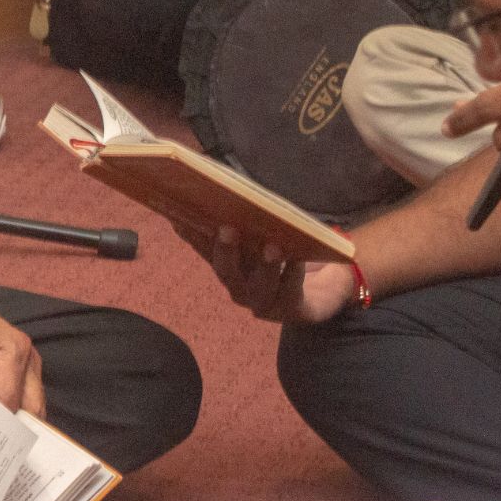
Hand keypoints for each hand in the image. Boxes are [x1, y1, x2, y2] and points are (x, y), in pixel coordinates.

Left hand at [0, 280, 44, 427]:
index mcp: (14, 350)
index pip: (10, 398)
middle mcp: (30, 359)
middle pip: (30, 406)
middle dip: (13, 428)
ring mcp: (31, 368)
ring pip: (32, 407)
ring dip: (15, 422)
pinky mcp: (27, 375)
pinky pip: (25, 401)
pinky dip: (13, 414)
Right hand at [172, 222, 353, 324]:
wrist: (321, 293)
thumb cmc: (285, 257)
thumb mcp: (263, 236)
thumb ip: (243, 220)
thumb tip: (218, 190)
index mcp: (228, 265)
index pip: (204, 248)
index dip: (191, 233)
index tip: (179, 215)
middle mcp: (239, 287)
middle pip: (226, 270)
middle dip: (226, 250)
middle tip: (227, 228)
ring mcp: (263, 302)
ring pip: (260, 287)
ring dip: (265, 267)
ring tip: (272, 248)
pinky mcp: (292, 310)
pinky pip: (292, 293)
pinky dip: (294, 275)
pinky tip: (300, 260)